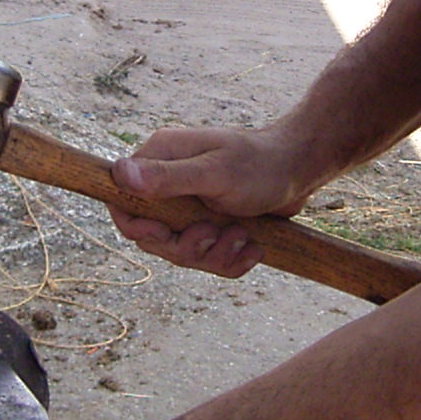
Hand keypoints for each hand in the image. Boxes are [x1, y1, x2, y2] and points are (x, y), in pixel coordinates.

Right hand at [108, 124, 313, 277]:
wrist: (301, 169)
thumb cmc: (260, 163)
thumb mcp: (215, 172)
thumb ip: (168, 177)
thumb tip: (120, 174)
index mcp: (160, 159)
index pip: (123, 202)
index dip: (138, 227)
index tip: (164, 235)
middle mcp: (168, 183)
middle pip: (153, 237)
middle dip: (188, 245)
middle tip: (216, 233)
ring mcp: (189, 206)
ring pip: (181, 251)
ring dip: (214, 253)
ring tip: (243, 236)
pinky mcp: (209, 224)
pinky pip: (206, 257)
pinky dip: (229, 260)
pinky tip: (253, 248)